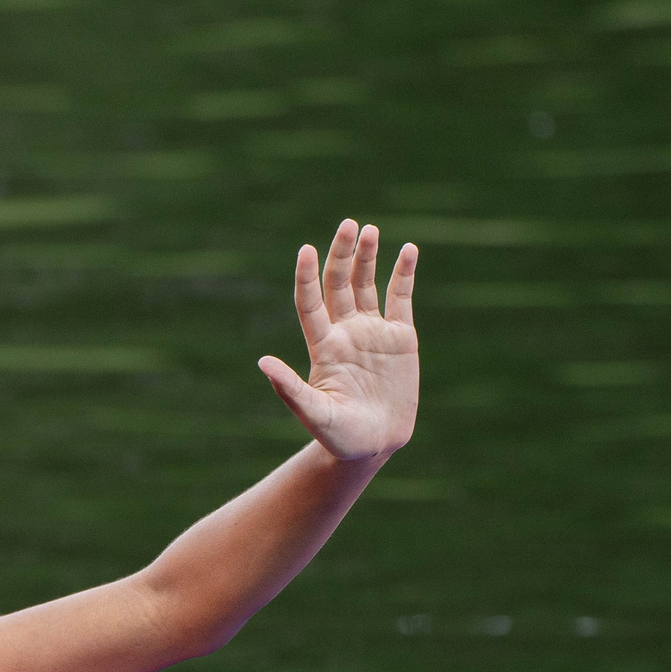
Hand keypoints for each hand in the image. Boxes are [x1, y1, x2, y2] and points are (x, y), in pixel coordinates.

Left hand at [257, 220, 418, 461]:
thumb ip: (290, 389)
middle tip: (347, 225)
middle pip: (339, 284)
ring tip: (368, 230)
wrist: (373, 446)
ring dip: (368, 257)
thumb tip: (262, 363)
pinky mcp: (400, 337)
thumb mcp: (314, 414)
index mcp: (322, 346)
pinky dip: (404, 274)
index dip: (307, 277)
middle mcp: (345, 332)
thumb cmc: (338, 436)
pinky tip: (408, 250)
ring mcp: (372, 332)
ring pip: (368, 284)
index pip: (310, 302)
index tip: (306, 250)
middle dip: (342, 255)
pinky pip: (401, 298)